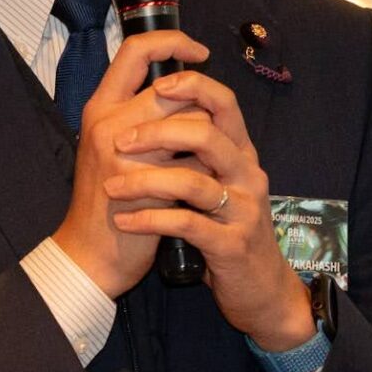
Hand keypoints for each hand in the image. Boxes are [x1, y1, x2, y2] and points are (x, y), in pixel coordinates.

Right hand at [52, 30, 208, 297]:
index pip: (135, 50)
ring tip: (199, 167)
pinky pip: (195, 161)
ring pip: (194, 123)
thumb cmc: (109, 201)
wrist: (93, 255)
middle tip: (204, 136)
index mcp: (99, 107)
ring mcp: (123, 152)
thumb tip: (185, 88)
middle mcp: (107, 122)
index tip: (199, 52)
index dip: (172, 41)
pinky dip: (206, 173)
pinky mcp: (145, 182)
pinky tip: (198, 190)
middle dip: (202, 111)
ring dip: (208, 144)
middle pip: (176, 90)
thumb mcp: (113, 147)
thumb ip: (139, 115)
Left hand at [105, 69, 315, 351]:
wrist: (259, 288)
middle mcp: (247, 174)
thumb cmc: (226, 227)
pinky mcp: (232, 245)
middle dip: (156, 132)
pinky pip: (187, 225)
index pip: (224, 102)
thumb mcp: (217, 181)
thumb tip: (155, 104)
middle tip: (120, 142)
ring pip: (193, 181)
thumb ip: (196, 150)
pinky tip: (126, 221)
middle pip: (207, 133)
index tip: (157, 82)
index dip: (193, 84)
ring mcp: (242, 210)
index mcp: (241, 152)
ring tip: (112, 188)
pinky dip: (151, 219)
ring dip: (144, 181)